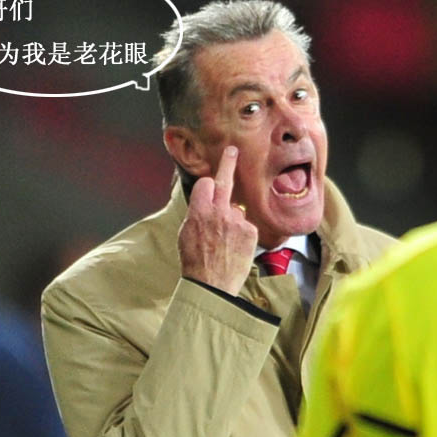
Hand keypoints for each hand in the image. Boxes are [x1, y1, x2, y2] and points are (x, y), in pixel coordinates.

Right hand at [178, 146, 257, 295]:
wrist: (212, 285)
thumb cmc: (195, 261)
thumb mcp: (185, 234)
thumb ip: (197, 214)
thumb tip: (204, 202)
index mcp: (199, 211)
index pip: (206, 183)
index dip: (207, 186)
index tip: (213, 176)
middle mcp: (219, 212)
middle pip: (225, 181)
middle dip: (228, 163)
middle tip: (233, 150)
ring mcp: (237, 221)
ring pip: (236, 211)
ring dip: (232, 221)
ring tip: (225, 244)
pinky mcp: (250, 231)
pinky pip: (245, 226)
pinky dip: (242, 234)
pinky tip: (234, 248)